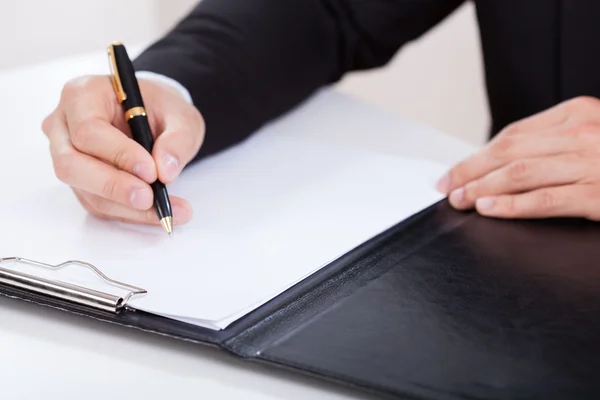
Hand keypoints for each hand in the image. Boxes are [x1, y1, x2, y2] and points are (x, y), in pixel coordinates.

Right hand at [42, 75, 203, 224]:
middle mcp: (64, 125)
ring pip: (85, 190)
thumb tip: (166, 170)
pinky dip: (129, 212)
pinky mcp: (80, 182)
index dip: (118, 154)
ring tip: (167, 211)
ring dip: (127, 206)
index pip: (88, 130)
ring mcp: (66, 156)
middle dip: (113, 186)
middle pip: (72, 164)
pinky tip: (159, 212)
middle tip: (150, 198)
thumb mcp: (181, 116)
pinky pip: (98, 204)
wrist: (157, 117)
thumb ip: (177, 140)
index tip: (151, 171)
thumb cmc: (162, 109)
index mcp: (83, 95)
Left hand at [436, 96, 599, 219]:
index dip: (477, 155)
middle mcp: (581, 134)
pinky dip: (511, 205)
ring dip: (481, 187)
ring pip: (519, 173)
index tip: (455, 171)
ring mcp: (590, 163)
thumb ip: (557, 140)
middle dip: (470, 171)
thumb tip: (504, 162)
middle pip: (508, 151)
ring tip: (460, 199)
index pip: (512, 135)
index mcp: (577, 113)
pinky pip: (545, 199)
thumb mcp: (595, 133)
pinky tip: (488, 208)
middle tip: (447, 187)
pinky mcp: (597, 194)